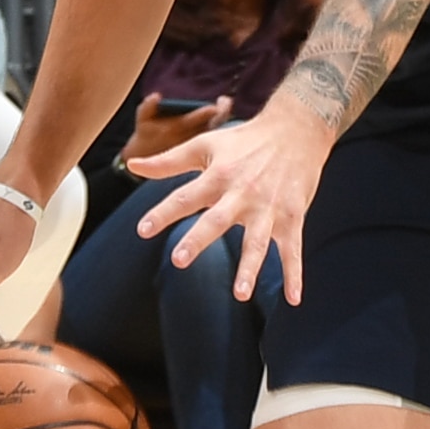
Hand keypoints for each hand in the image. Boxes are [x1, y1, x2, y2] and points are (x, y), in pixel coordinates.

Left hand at [126, 104, 333, 305]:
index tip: (142, 229)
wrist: (297, 130)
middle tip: (179, 260)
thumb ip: (168, 161)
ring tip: (240, 294)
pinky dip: (294, 274)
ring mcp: (269, 208)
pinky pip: (293, 249)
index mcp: (218, 176)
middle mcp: (242, 193)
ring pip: (257, 242)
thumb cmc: (244, 140)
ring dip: (250, 268)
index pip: (185, 197)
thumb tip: (132, 166)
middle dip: (198, 239)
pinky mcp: (292, 217)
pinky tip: (293, 298)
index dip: (163, 212)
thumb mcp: (205, 145)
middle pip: (217, 220)